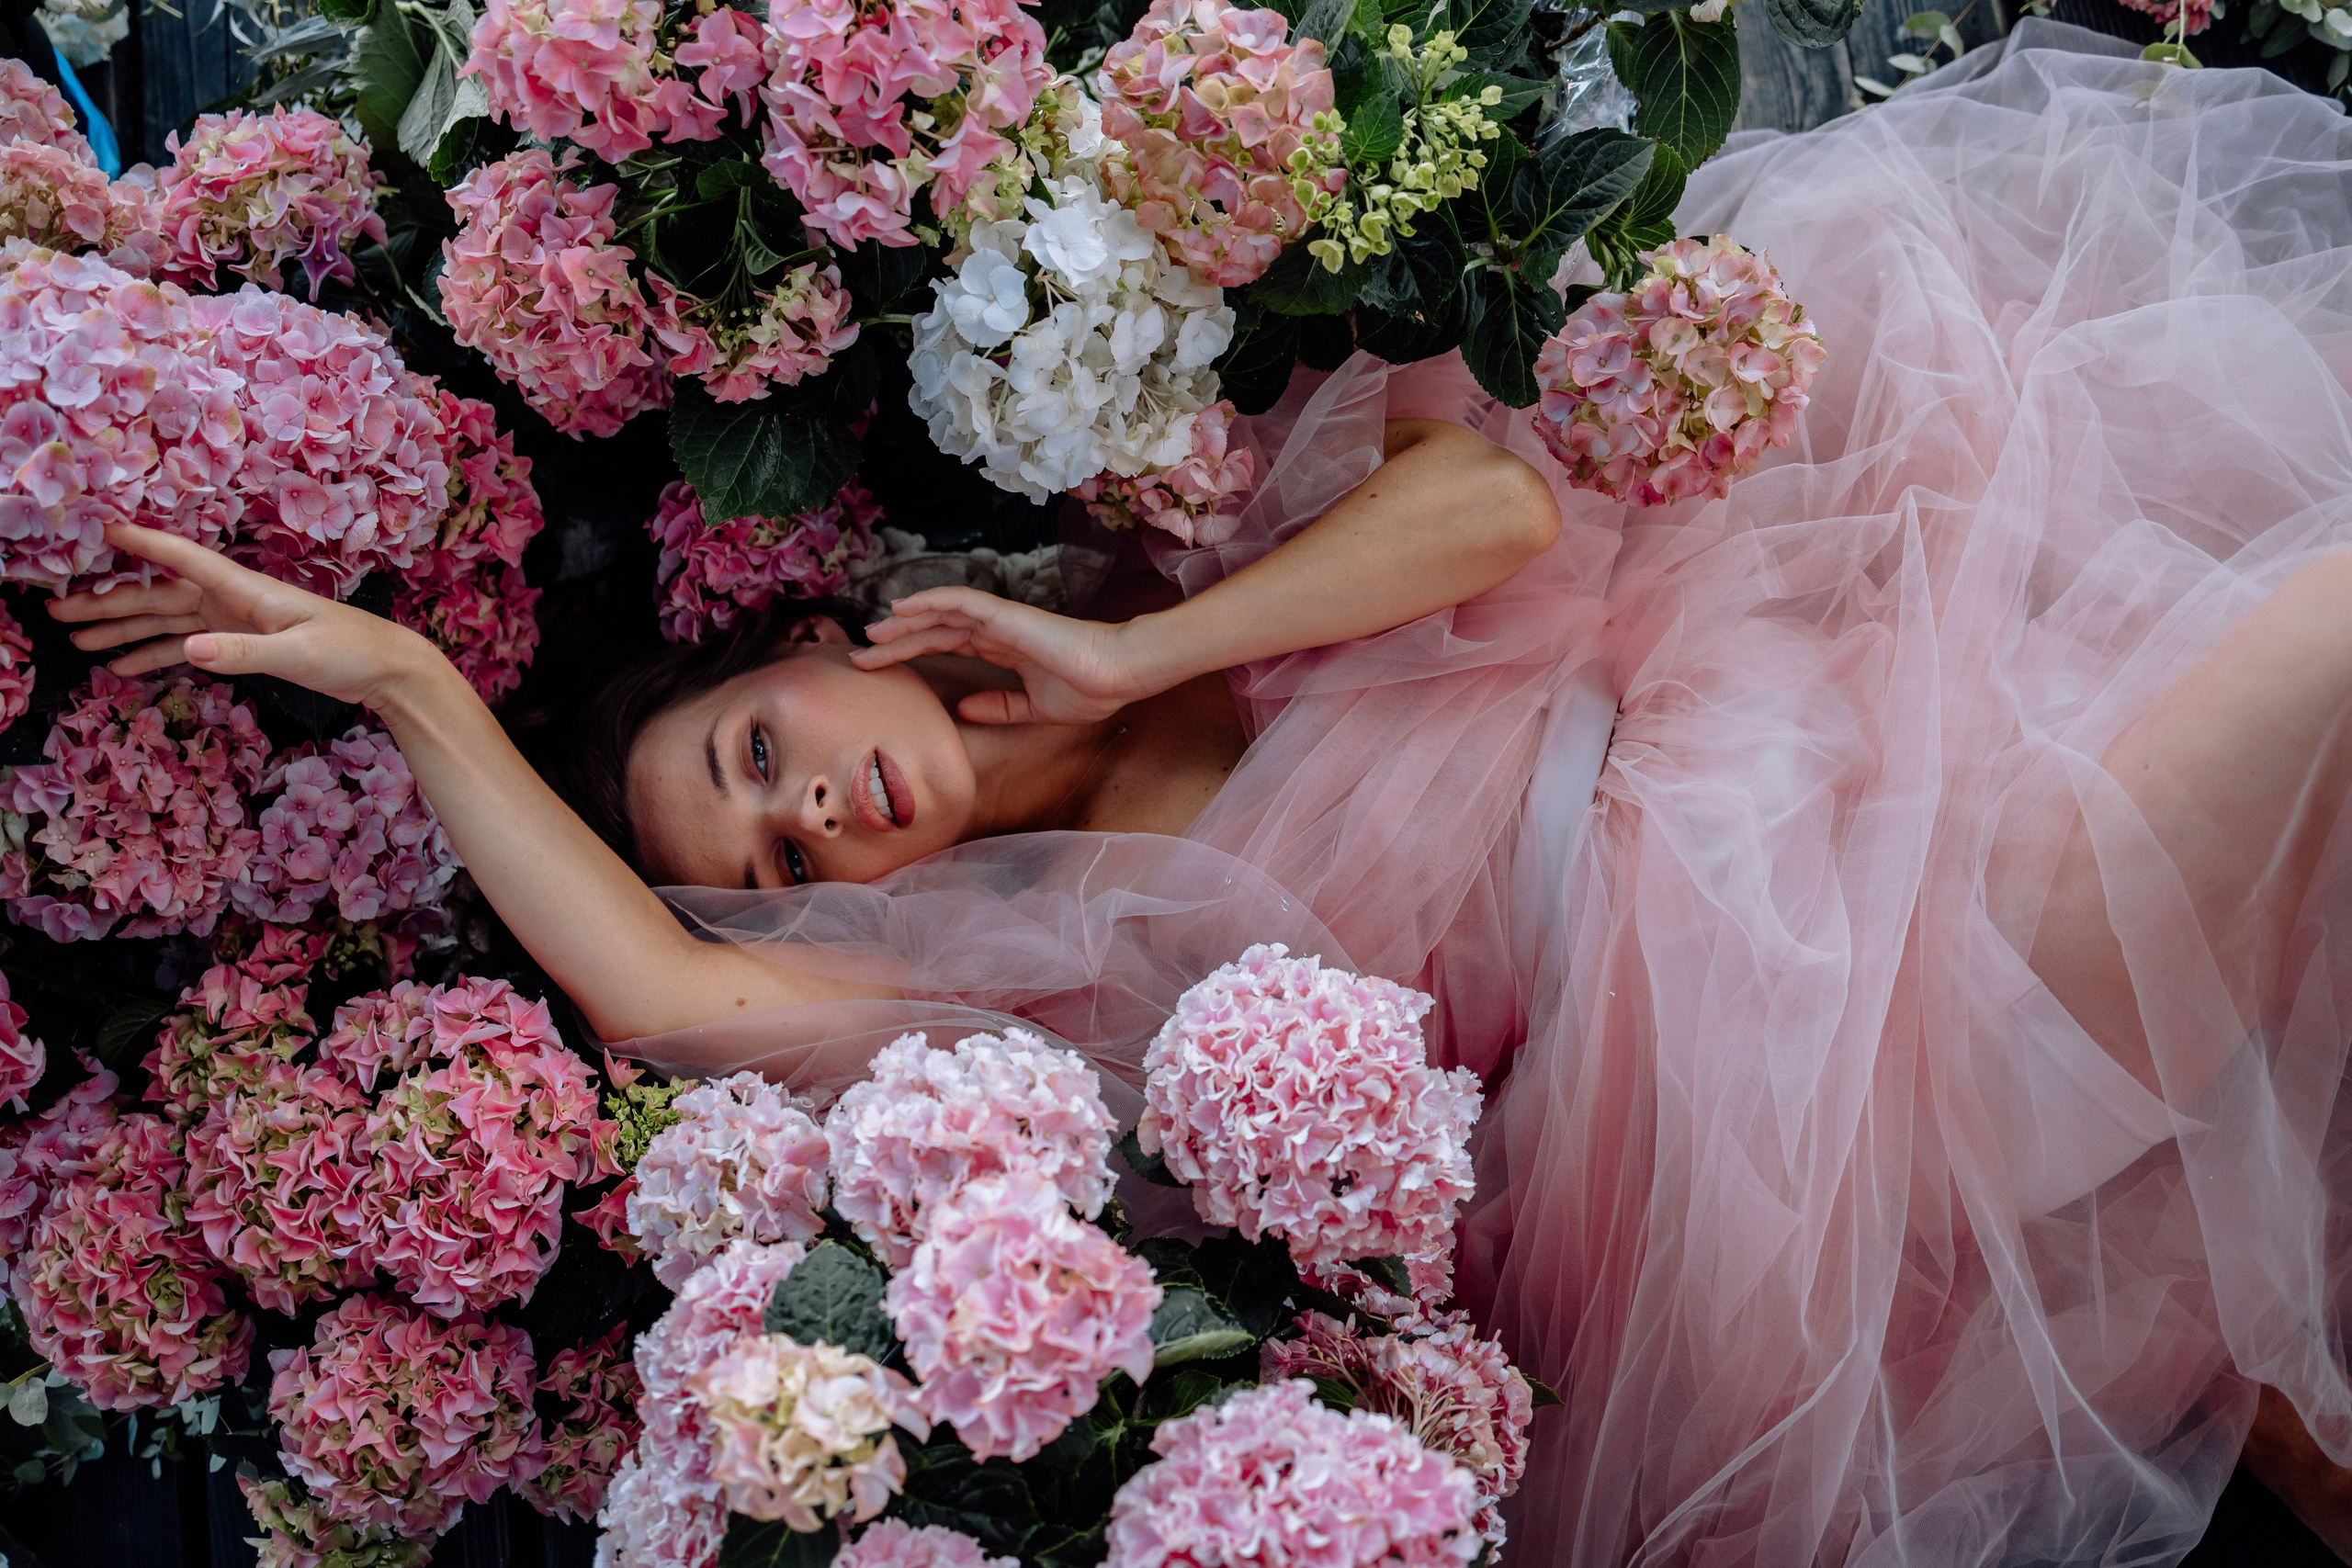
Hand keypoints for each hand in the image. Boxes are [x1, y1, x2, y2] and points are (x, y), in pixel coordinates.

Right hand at [46, 524, 427, 704]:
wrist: (388, 669)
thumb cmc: (351, 653)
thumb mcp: (298, 654)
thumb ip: (244, 652)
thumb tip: (189, 649)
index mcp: (246, 589)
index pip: (183, 559)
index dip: (142, 544)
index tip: (100, 528)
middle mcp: (234, 598)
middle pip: (160, 594)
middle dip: (109, 601)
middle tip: (58, 610)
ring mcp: (236, 619)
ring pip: (167, 620)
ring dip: (124, 629)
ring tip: (77, 640)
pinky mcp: (243, 642)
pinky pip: (188, 644)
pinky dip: (156, 654)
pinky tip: (123, 667)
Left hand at [850, 588, 1156, 724]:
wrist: (1117, 674)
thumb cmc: (1087, 690)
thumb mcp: (1033, 709)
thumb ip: (1000, 706)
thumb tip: (963, 710)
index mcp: (1002, 649)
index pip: (945, 645)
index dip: (911, 653)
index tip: (880, 669)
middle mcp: (995, 630)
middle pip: (933, 630)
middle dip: (896, 643)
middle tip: (860, 656)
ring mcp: (999, 619)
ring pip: (939, 614)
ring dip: (903, 623)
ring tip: (871, 635)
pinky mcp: (1005, 614)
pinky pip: (960, 601)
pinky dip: (930, 601)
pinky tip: (902, 608)